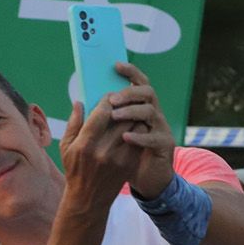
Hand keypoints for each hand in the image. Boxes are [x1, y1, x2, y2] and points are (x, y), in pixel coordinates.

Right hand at [59, 72, 146, 209]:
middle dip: (124, 105)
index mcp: (85, 144)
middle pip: (122, 117)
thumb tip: (79, 102)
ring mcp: (119, 158)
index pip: (103, 112)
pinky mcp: (130, 163)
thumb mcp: (66, 148)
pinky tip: (133, 127)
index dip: (108, 100)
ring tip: (130, 112)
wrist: (89, 199)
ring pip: (134, 126)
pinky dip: (139, 129)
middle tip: (123, 101)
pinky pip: (140, 139)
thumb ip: (73, 124)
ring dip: (134, 116)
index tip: (110, 96)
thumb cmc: (74, 170)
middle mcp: (103, 150)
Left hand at [106, 63, 174, 198]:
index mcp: (140, 108)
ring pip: (150, 112)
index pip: (139, 83)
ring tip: (115, 115)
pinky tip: (125, 138)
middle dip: (128, 92)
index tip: (115, 65)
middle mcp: (153, 114)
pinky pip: (154, 137)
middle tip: (111, 98)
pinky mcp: (164, 145)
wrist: (146, 179)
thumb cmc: (124, 156)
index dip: (130, 72)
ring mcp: (161, 129)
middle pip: (147, 92)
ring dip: (131, 111)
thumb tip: (79, 102)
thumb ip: (96, 119)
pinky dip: (139, 136)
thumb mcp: (107, 137)